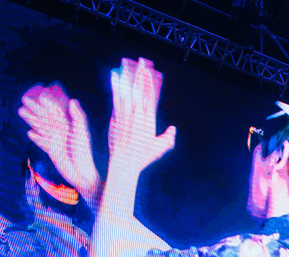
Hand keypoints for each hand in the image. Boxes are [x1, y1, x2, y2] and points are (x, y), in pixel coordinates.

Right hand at [19, 83, 99, 203]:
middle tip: (24, 99)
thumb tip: (73, 100)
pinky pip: (43, 143)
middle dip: (36, 108)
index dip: (49, 101)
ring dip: (32, 120)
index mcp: (70, 125)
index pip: (57, 109)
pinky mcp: (53, 152)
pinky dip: (37, 138)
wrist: (82, 175)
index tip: (40, 93)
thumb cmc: (84, 153)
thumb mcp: (82, 134)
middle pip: (46, 117)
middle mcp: (63, 132)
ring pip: (42, 128)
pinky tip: (30, 133)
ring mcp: (57, 141)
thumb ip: (78, 117)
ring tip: (21, 111)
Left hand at [108, 58, 175, 172]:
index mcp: (150, 120)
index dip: (153, 82)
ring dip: (128, 75)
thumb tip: (173, 129)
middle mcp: (138, 115)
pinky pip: (116, 98)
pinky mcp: (116, 117)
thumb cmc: (142, 157)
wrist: (125, 163)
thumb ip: (167, 138)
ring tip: (127, 62)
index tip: (154, 72)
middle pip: (141, 90)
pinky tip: (115, 76)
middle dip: (141, 74)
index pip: (153, 96)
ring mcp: (126, 115)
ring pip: (128, 91)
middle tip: (142, 61)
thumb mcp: (159, 148)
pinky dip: (116, 86)